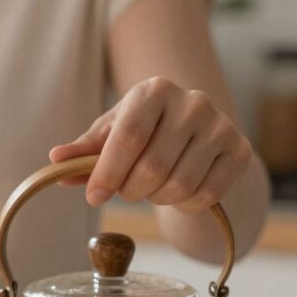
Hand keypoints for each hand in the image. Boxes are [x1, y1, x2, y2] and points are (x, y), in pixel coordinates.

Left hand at [50, 77, 253, 213]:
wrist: (192, 130)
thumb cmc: (141, 131)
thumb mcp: (109, 134)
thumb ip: (83, 150)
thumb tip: (56, 160)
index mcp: (154, 90)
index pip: (128, 137)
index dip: (107, 172)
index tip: (93, 196)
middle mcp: (193, 102)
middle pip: (152, 167)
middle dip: (130, 190)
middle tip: (126, 190)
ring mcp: (221, 126)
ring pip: (179, 186)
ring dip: (156, 199)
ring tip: (151, 187)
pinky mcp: (240, 151)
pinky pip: (205, 196)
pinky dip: (184, 205)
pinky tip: (177, 192)